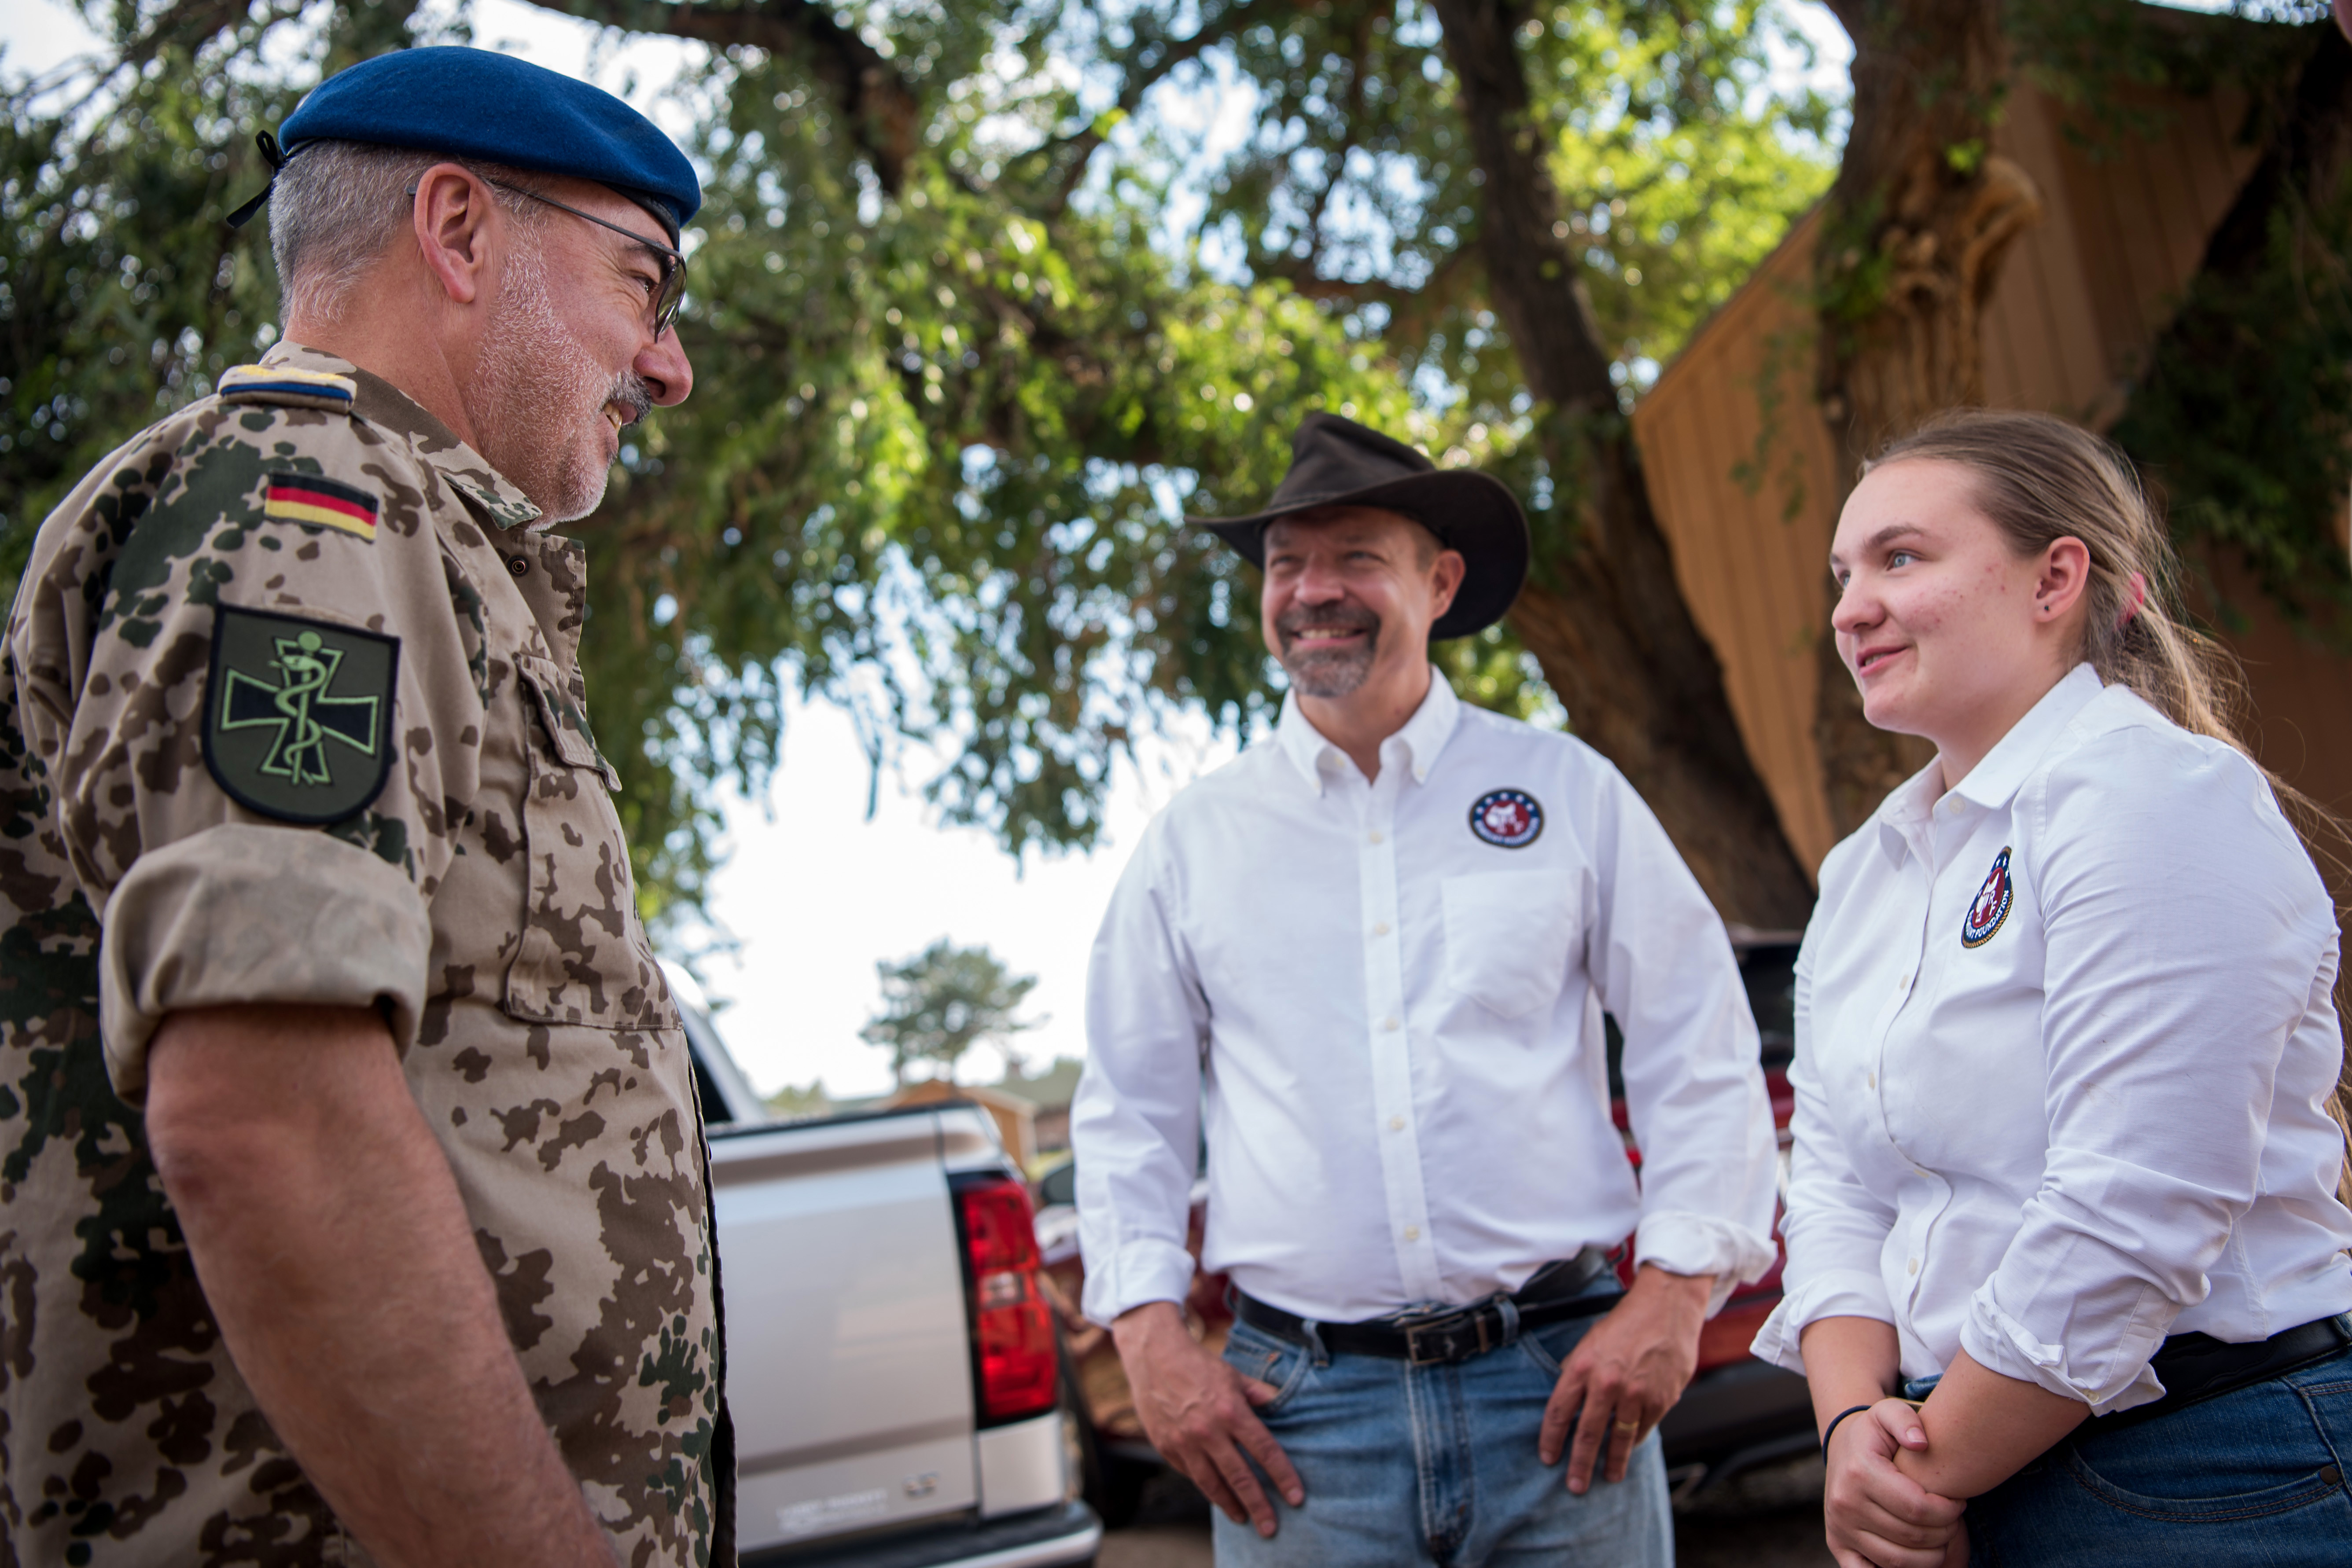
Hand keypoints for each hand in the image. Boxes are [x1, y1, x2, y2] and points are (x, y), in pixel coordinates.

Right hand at [1113, 1302, 1303, 1537]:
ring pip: (1212, 1484)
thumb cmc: (1198, 1364)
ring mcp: (1185, 1442)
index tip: (1296, 1497)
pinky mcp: (1166, 1447)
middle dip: (1258, 1505)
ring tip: (1244, 1518)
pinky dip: (1205, 1485)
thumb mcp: (1233, 1375)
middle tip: (1271, 1527)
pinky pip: (1190, 1473)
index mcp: (1231, 1410)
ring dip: (1230, 1505)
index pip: (1265, 1450)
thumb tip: (1280, 1404)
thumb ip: (1258, 1394)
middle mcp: (1209, 1430)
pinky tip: (1217, 1494)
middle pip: (1240, 1476)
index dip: (1283, 1476)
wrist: (1154, 1356)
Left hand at [1538, 1265, 1708, 1492]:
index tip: (1548, 1458)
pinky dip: (1635, 1440)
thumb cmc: (1625, 1323)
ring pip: (1620, 1438)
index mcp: (1582, 1366)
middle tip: (1574, 1486)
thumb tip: (1568, 1402)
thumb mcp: (1589, 1342)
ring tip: (1607, 1477)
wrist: (1666, 1307)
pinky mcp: (1662, 1399)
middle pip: (1588, 1433)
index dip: (1551, 1439)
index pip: (1559, 1411)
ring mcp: (1637, 1393)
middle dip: (1579, 1464)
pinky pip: (1644, 1428)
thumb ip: (1577, 1371)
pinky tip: (1630, 1449)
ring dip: (1612, 1462)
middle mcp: (1608, 1382)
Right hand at [1822, 1399, 1964, 1567]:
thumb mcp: (1889, 1412)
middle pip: (1912, 1537)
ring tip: (1940, 1536)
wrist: (1843, 1448)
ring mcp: (1839, 1527)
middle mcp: (1845, 1503)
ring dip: (1931, 1555)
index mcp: (1860, 1471)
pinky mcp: (1838, 1545)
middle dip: (1945, 1532)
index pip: (1918, 1509)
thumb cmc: (1876, 1434)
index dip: (1949, 1511)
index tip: (1959, 1502)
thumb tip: (1921, 1442)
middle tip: (1953, 1520)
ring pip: (1898, 1561)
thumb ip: (1906, 1419)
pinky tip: (1916, 1556)